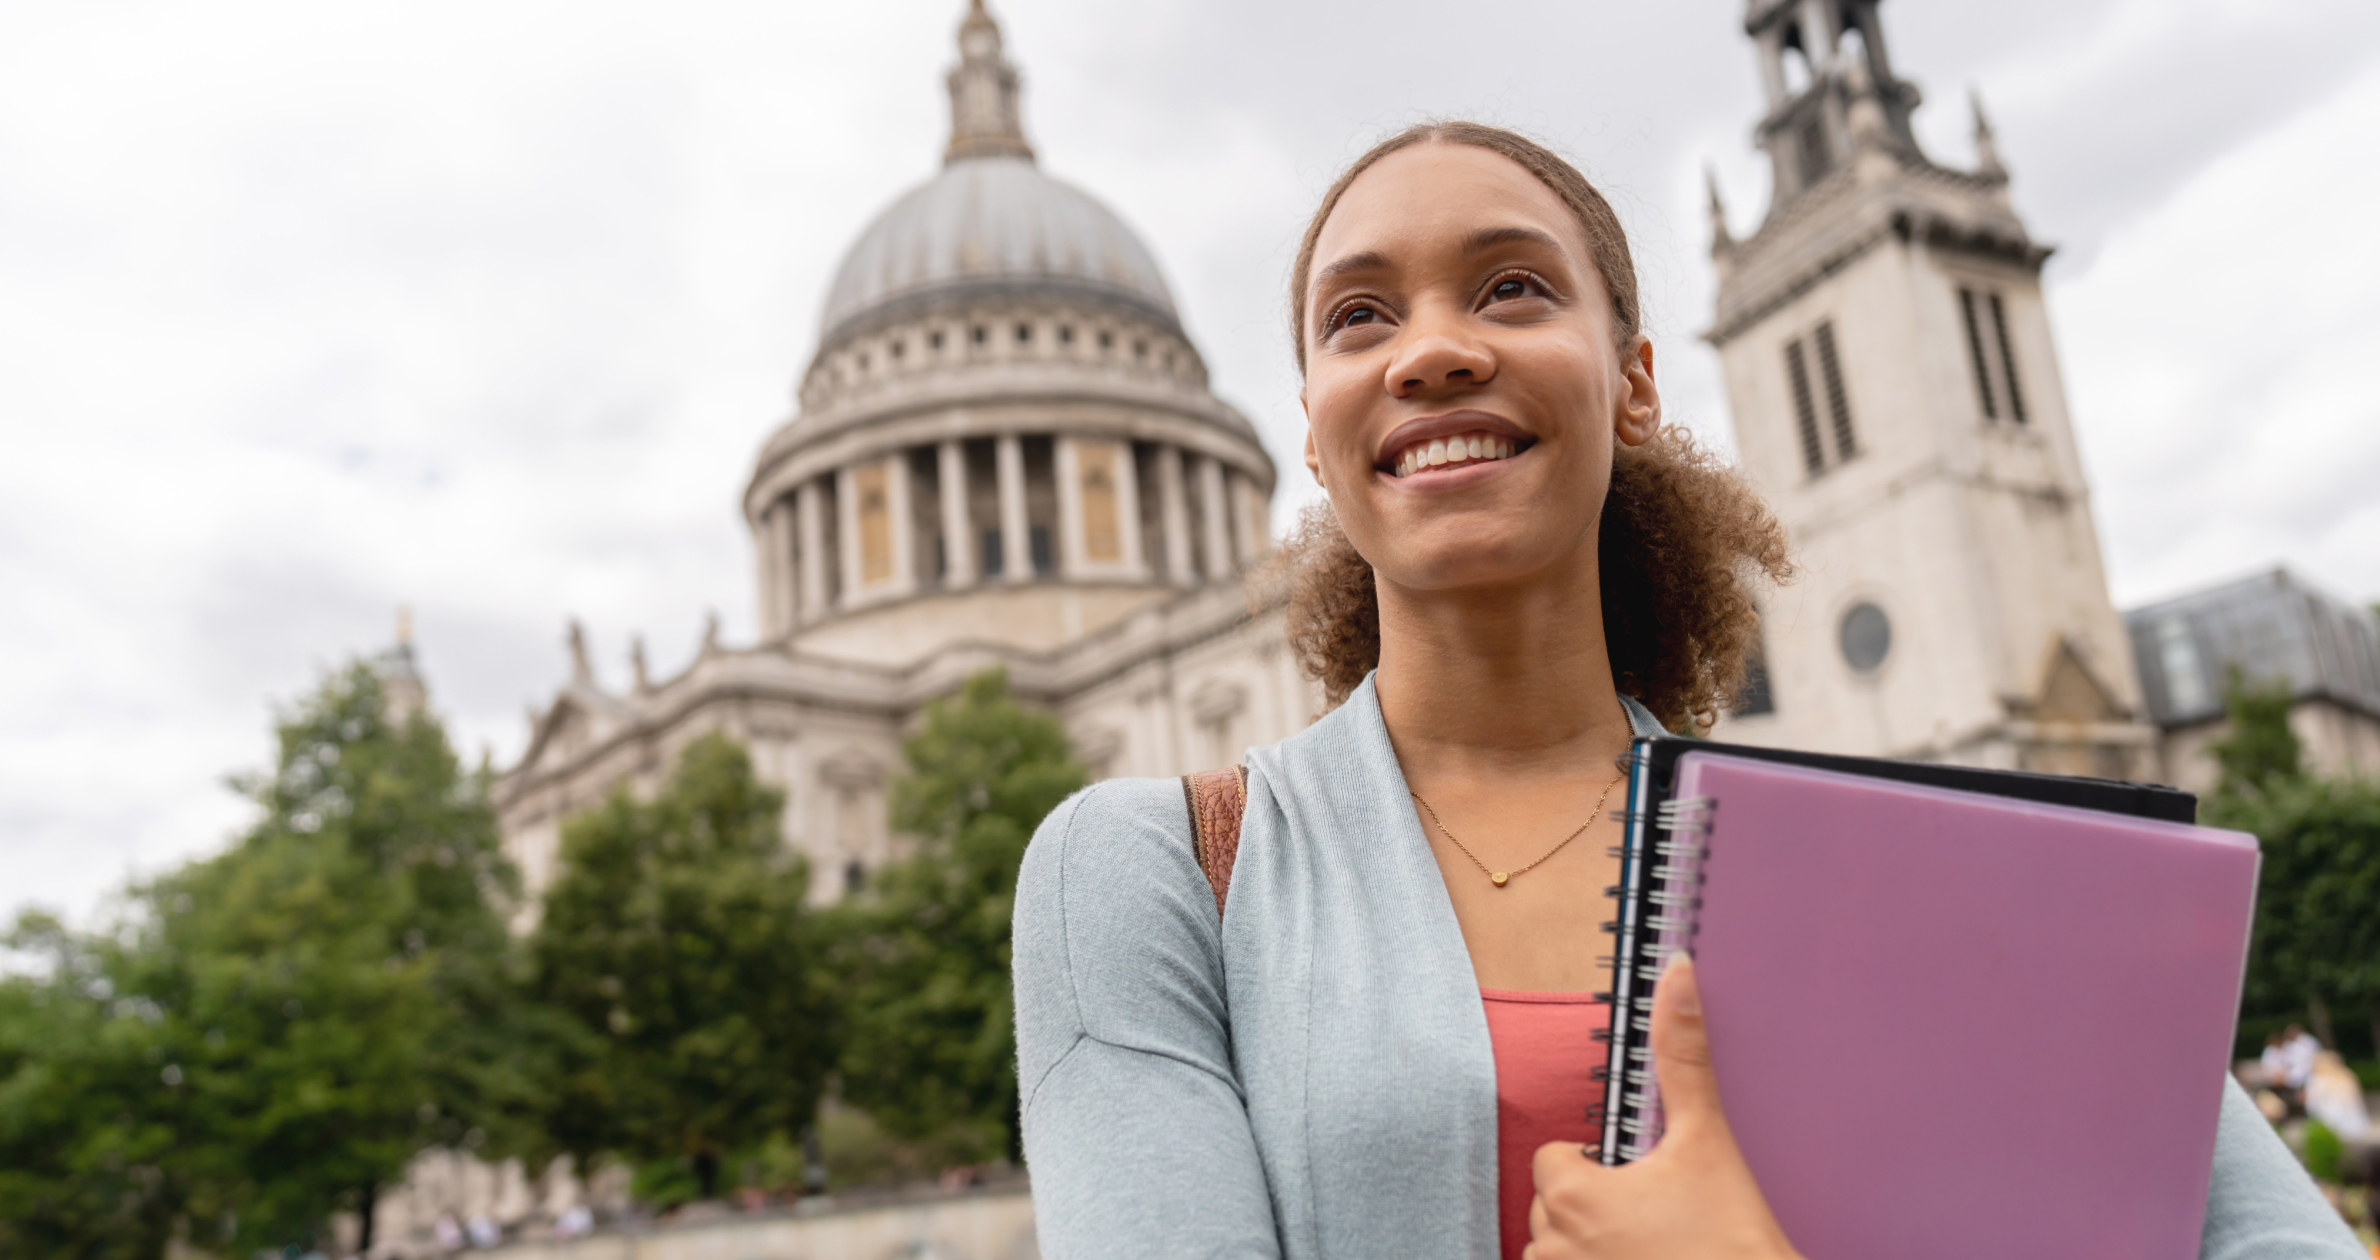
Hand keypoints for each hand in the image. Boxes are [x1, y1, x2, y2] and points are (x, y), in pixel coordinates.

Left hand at [1523, 953, 1804, 1259]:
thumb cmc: (1731, 1241)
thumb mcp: (1706, 1142)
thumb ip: (1682, 1058)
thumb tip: (1675, 975)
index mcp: (1572, 1195)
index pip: (1554, 1158)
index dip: (1596, 1163)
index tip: (1638, 1177)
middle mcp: (1552, 1246)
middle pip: (1553, 1204)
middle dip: (1591, 1205)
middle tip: (1653, 1215)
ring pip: (1554, 1249)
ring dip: (1587, 1246)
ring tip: (1649, 1246)